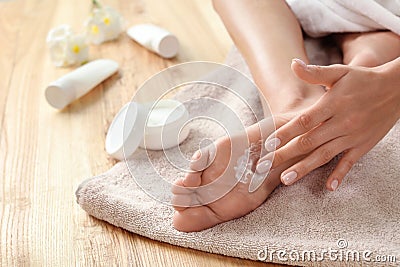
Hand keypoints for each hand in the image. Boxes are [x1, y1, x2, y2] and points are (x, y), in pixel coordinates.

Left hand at [258, 59, 399, 190]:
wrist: (398, 88)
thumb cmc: (363, 79)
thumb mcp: (339, 72)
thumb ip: (314, 73)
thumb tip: (292, 64)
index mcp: (332, 104)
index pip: (304, 121)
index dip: (285, 133)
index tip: (268, 143)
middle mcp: (341, 122)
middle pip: (309, 141)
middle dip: (285, 154)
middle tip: (264, 166)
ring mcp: (353, 136)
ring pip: (324, 154)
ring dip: (304, 168)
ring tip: (286, 179)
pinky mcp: (363, 145)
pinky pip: (350, 162)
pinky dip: (340, 174)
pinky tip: (329, 187)